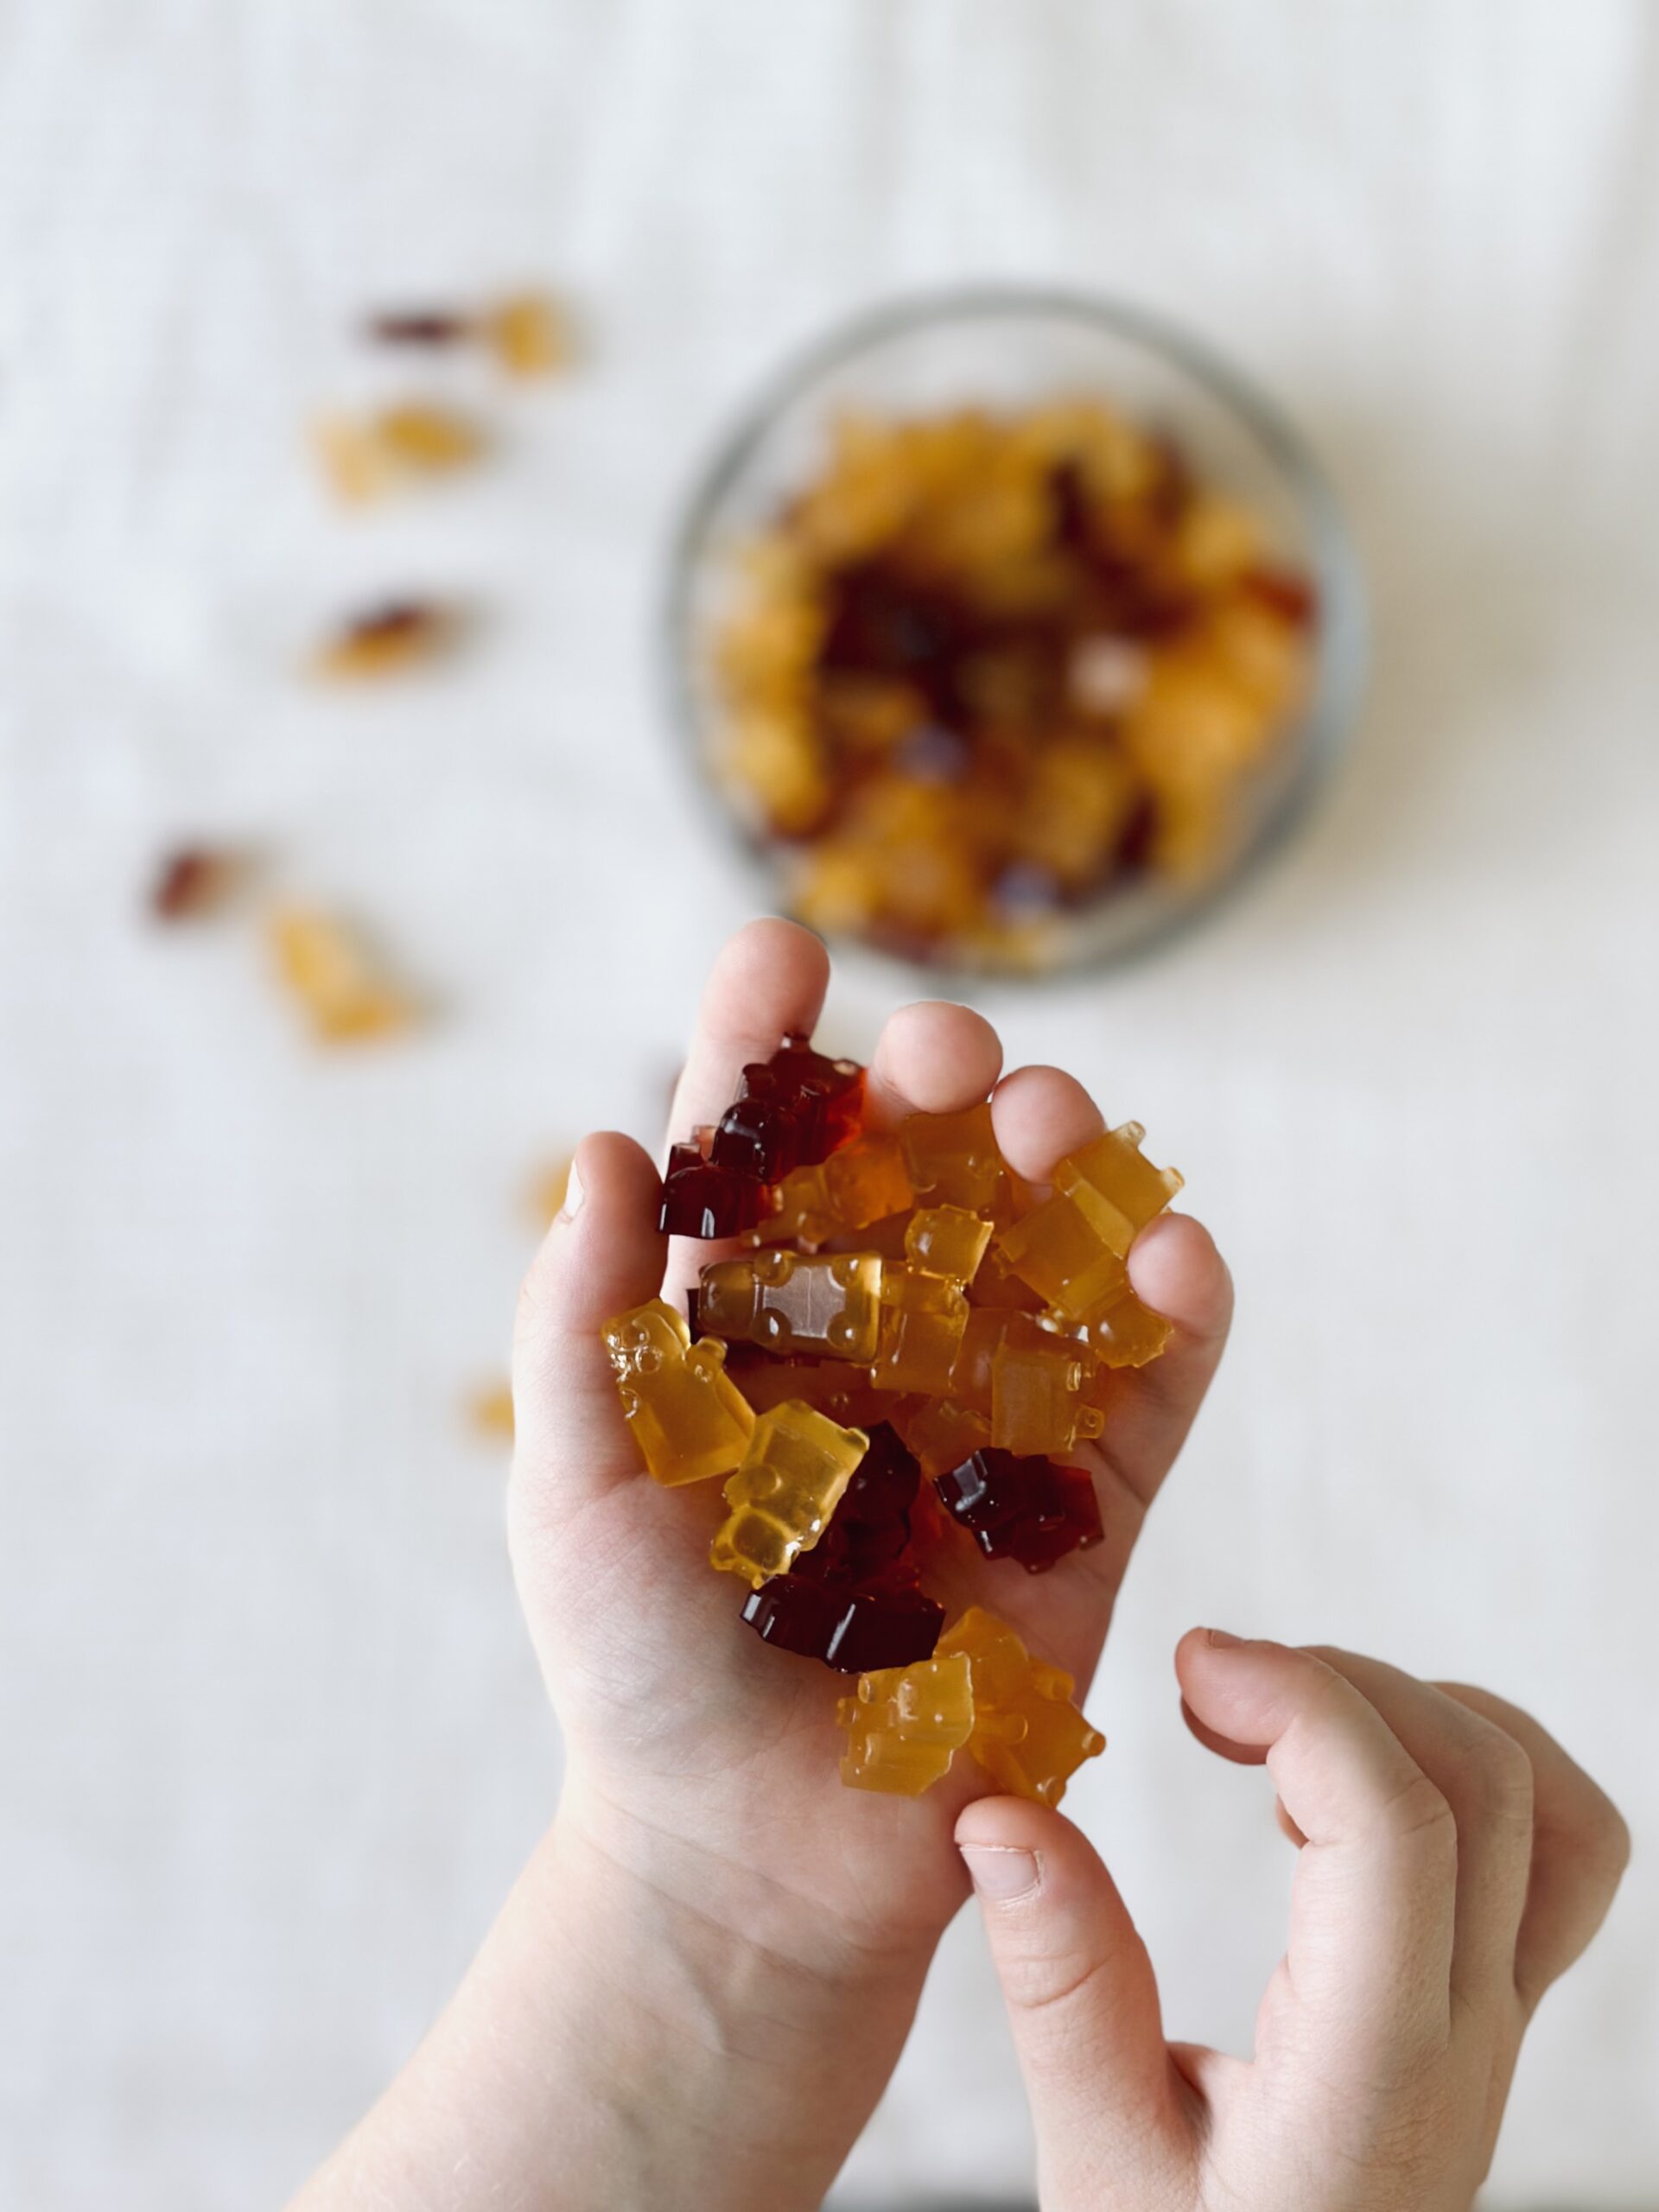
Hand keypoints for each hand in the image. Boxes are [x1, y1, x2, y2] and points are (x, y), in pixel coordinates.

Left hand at [506, 918, 1231, 2192]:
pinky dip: (1179, 1311)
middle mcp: (874, 1349)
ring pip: (1050, 1249)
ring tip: (1059, 1126)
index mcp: (745, 1327)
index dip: (769, 1045)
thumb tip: (600, 1140)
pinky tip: (1175, 1250)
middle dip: (944, 1089)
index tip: (779, 950)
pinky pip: (1151, 1390)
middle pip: (927, 1175)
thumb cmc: (635, 1675)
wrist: (748, 1869)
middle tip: (953, 1059)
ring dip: (1070, 1166)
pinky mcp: (1084, 1516)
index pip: (758, 1155)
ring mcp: (988, 1423)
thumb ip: (582, 1322)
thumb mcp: (574, 1489)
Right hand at [957, 1632, 1629, 2211]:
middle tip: (1204, 1688)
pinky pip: (1554, 1854)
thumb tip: (1000, 1814)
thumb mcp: (1097, 2163)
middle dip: (1342, 1687)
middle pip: (1487, 1788)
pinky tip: (1335, 1788)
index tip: (1190, 1664)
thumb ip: (1061, 1992)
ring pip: (1548, 1811)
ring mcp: (1500, 2029)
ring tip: (1275, 1728)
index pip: (1398, 1834)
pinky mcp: (1496, 2014)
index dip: (1305, 1706)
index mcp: (1371, 2079)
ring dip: (1417, 1715)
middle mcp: (1467, 2044)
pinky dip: (1463, 1766)